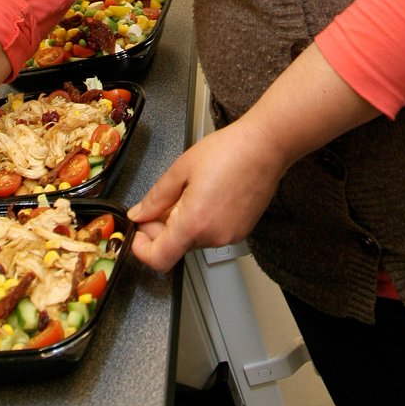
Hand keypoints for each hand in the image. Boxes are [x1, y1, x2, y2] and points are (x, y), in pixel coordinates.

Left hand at [128, 116, 286, 271]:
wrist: (265, 147)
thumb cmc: (229, 151)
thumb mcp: (182, 168)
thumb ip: (156, 197)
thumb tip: (139, 215)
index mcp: (194, 223)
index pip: (159, 258)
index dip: (142, 249)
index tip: (139, 233)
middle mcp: (213, 237)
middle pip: (176, 246)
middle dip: (162, 228)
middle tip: (163, 201)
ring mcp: (229, 236)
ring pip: (194, 239)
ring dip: (184, 222)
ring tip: (192, 191)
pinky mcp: (241, 231)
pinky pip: (212, 233)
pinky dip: (203, 221)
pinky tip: (208, 195)